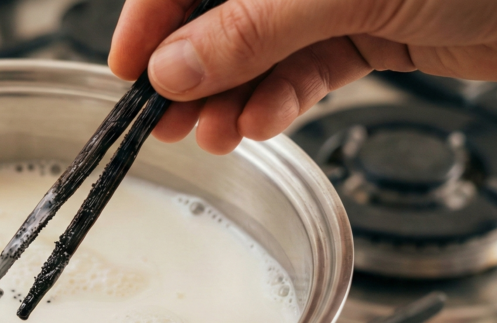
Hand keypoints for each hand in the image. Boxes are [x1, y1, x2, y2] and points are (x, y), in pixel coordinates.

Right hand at [109, 0, 496, 153]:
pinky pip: (304, 69)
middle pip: (220, 11)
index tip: (127, 69)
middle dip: (190, 68)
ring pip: (259, 48)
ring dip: (231, 96)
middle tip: (162, 121)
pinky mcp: (369, 29)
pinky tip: (258, 124)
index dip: (153, 15)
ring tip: (213, 135)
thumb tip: (175, 65)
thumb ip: (255, 28)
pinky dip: (279, 101)